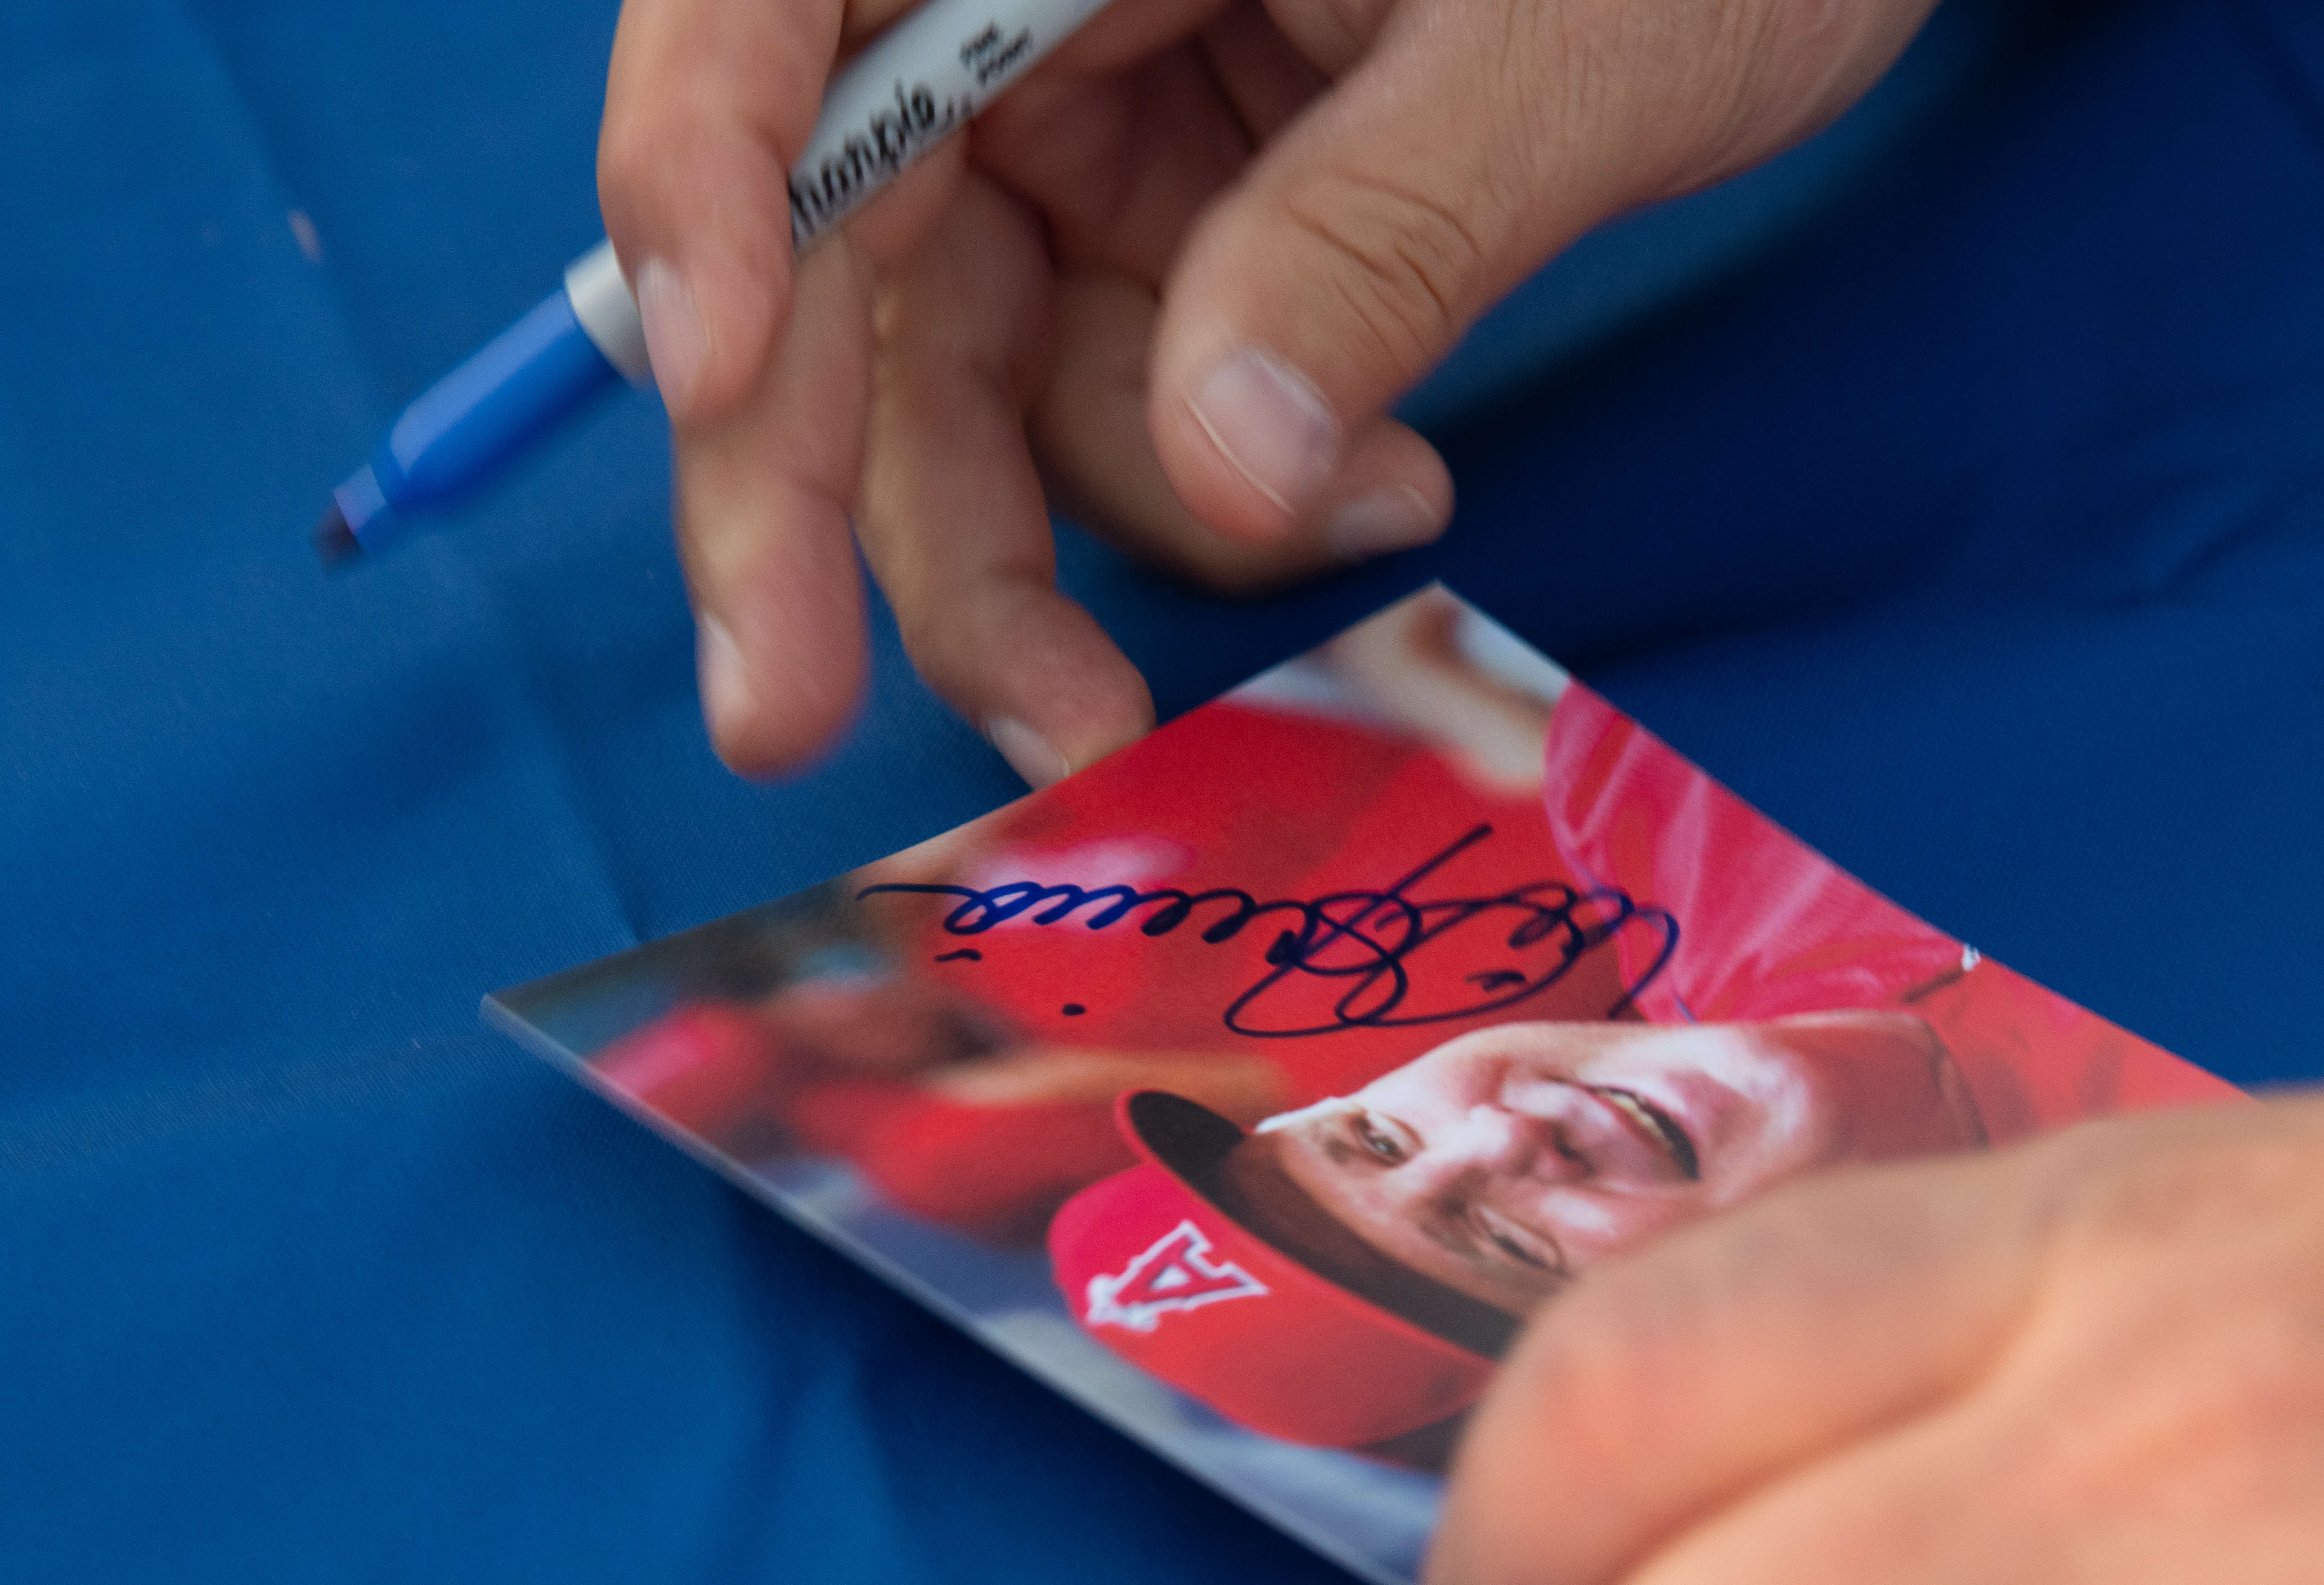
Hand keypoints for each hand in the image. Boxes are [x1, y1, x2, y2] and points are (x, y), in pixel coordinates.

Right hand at [596, 0, 1940, 779]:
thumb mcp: (1567, 41)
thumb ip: (1378, 237)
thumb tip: (1221, 477)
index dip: (696, 170)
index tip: (714, 374)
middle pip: (831, 240)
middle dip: (812, 492)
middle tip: (780, 718)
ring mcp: (1097, 108)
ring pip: (974, 369)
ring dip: (1078, 540)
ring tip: (1352, 544)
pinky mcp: (1186, 209)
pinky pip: (1126, 389)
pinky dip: (1221, 483)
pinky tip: (1386, 490)